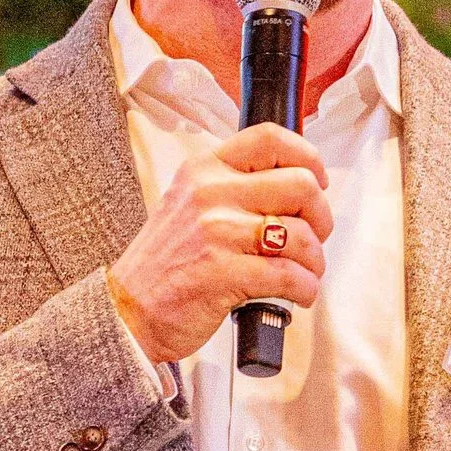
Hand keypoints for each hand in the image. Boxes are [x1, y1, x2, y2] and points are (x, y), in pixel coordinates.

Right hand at [108, 125, 331, 367]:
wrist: (130, 311)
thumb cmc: (165, 264)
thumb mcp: (189, 204)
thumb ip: (233, 188)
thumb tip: (295, 189)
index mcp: (205, 170)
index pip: (270, 139)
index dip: (308, 158)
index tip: (317, 181)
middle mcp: (211, 194)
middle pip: (300, 186)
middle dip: (321, 218)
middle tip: (313, 238)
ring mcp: (217, 233)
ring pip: (301, 235)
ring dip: (314, 261)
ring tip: (304, 274)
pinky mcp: (224, 274)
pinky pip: (289, 276)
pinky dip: (305, 289)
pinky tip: (298, 294)